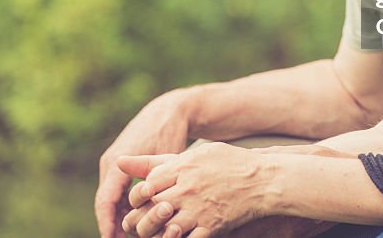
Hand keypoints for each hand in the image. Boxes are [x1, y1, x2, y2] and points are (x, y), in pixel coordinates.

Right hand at [95, 92, 190, 237]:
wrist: (168, 110)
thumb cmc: (168, 132)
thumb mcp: (163, 159)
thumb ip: (153, 183)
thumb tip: (150, 203)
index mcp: (117, 164)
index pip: (105, 201)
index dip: (107, 223)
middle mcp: (111, 165)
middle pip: (106, 204)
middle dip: (112, 225)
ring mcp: (115, 165)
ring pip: (112, 199)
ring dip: (118, 218)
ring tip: (127, 236)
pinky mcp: (123, 167)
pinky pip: (119, 191)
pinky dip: (125, 207)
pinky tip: (135, 221)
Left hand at [118, 142, 270, 236]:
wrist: (262, 180)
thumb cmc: (227, 162)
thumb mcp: (193, 153)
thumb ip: (156, 160)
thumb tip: (119, 161)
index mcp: (181, 167)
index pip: (146, 185)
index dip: (137, 195)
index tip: (140, 199)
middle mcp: (186, 189)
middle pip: (150, 208)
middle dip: (139, 219)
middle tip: (137, 223)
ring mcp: (198, 209)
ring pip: (164, 228)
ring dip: (154, 233)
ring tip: (154, 233)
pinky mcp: (210, 227)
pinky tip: (175, 237)